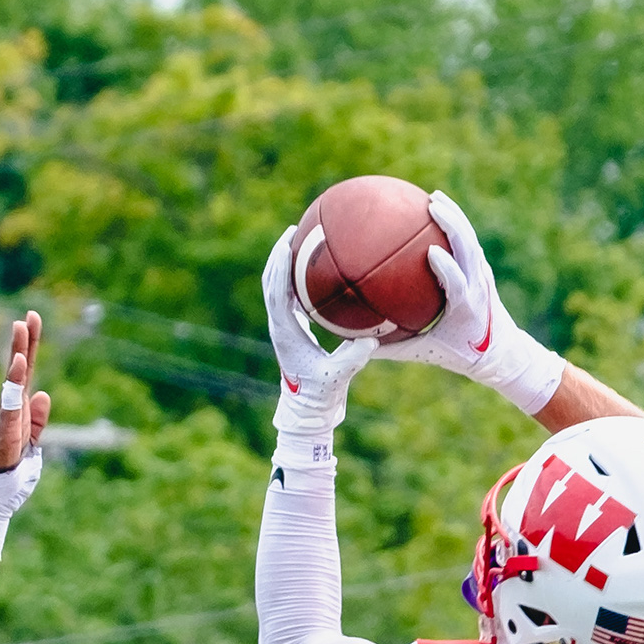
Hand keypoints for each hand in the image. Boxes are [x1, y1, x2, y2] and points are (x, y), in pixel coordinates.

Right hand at [0, 310, 51, 552]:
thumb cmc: (10, 472)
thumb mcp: (31, 442)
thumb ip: (37, 419)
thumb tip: (44, 393)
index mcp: (18, 409)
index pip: (26, 372)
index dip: (29, 346)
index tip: (32, 318)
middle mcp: (8, 410)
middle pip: (19, 372)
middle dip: (24, 344)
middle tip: (29, 315)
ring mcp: (4, 422)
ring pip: (12, 388)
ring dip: (18, 363)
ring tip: (20, 335)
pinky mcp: (4, 438)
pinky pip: (9, 414)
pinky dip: (13, 395)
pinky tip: (18, 375)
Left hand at [261, 226, 377, 439]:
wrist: (308, 413)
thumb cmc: (321, 397)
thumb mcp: (339, 377)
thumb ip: (353, 359)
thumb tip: (373, 339)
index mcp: (285, 332)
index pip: (276, 291)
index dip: (280, 264)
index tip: (288, 240)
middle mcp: (279, 326)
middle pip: (271, 281)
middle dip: (279, 254)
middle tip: (293, 230)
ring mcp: (283, 328)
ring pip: (277, 288)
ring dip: (285, 265)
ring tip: (300, 242)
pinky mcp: (291, 331)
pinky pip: (290, 299)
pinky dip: (297, 281)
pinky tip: (315, 271)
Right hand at [391, 190, 564, 413]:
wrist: (502, 351)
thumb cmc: (462, 355)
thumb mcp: (427, 354)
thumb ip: (393, 349)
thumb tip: (355, 344)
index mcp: (465, 307)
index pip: (458, 283)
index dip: (448, 267)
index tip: (432, 252)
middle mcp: (477, 286)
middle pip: (468, 249)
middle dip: (453, 225)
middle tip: (431, 206)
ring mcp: (483, 275)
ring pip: (470, 240)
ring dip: (454, 216)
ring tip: (434, 198)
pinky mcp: (483, 270)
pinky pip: (469, 242)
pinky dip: (455, 223)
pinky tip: (438, 211)